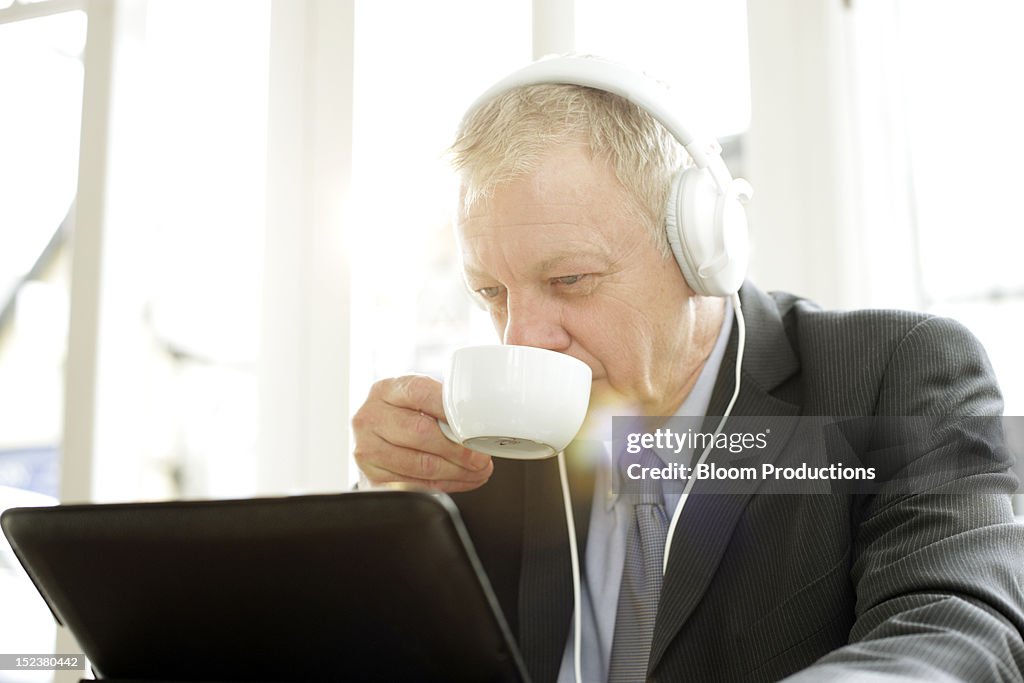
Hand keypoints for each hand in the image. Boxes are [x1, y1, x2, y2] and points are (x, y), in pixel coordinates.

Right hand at [352, 375, 493, 492]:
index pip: (421, 393)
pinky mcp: (372, 476)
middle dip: (458, 449)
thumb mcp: (418, 399)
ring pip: (420, 464)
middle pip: (420, 432)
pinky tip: (461, 480)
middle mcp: (370, 417)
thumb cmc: (405, 415)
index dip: (452, 411)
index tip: (475, 427)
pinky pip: (415, 485)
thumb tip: (479, 422)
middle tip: (480, 458)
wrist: (376, 434)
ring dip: (456, 472)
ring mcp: (367, 448)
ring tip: (477, 471)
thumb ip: (442, 404)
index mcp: (385, 389)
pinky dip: (444, 485)